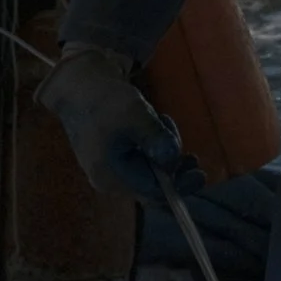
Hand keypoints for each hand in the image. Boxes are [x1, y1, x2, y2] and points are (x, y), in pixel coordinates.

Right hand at [38, 43, 203, 200]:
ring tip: (164, 122)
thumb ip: (155, 138)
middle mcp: (109, 180)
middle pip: (152, 186)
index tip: (200, 174)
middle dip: (174, 170)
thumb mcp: (135, 115)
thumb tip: (173, 161)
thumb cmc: (106, 101)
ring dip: (165, 154)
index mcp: (111, 175)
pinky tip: (157, 127)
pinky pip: (142, 163)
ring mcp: (110, 172)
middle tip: (193, 156)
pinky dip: (155, 149)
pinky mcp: (115, 161)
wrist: (80, 88)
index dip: (178, 185)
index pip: (151, 191)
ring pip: (149, 173)